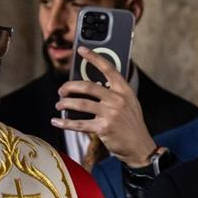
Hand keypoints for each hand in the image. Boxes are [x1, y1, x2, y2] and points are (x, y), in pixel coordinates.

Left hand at [51, 47, 156, 167]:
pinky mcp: (103, 128)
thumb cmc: (131, 125)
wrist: (139, 147)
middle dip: (70, 86)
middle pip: (88, 86)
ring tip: (59, 105)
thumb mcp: (129, 104)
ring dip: (65, 104)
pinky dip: (65, 123)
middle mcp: (117, 99)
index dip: (94, 57)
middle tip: (61, 90)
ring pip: (81, 104)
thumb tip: (91, 86)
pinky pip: (79, 124)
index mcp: (124, 90)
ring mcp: (110, 114)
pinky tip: (57, 122)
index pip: (108, 68)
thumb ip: (114, 93)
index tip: (82, 50)